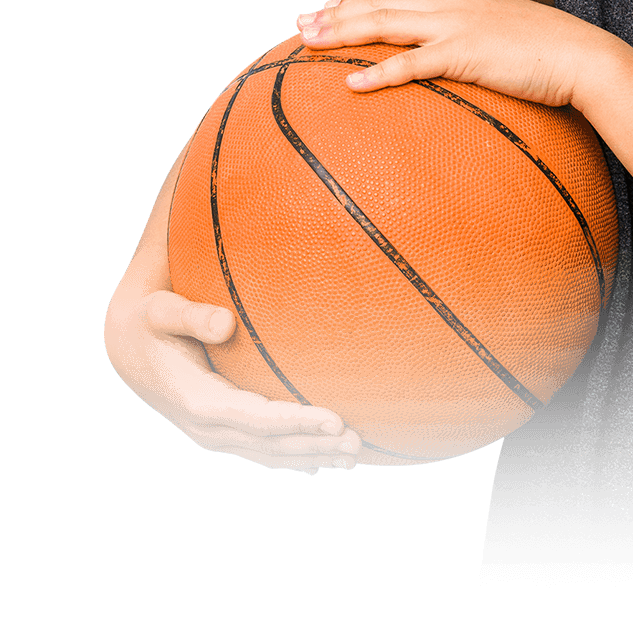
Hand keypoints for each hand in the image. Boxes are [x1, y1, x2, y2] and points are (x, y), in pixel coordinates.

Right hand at [105, 290, 361, 471]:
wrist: (128, 348)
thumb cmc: (152, 322)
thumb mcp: (163, 312)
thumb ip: (194, 316)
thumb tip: (225, 323)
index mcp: (197, 400)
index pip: (257, 418)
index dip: (296, 422)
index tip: (335, 420)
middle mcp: (207, 427)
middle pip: (270, 443)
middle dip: (316, 444)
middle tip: (359, 441)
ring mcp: (213, 435)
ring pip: (269, 453)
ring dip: (312, 456)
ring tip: (353, 458)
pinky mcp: (220, 432)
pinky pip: (260, 451)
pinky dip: (292, 459)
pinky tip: (321, 464)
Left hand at [295, 0, 614, 108]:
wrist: (584, 56)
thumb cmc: (551, 54)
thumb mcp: (508, 36)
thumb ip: (480, 38)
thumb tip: (467, 56)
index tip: (328, 6)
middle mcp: (452, 3)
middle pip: (381, 2)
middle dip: (336, 12)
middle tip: (300, 25)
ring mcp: (457, 26)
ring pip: (385, 24)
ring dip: (343, 32)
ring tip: (308, 44)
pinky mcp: (466, 54)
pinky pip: (412, 64)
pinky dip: (378, 73)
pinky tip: (350, 84)